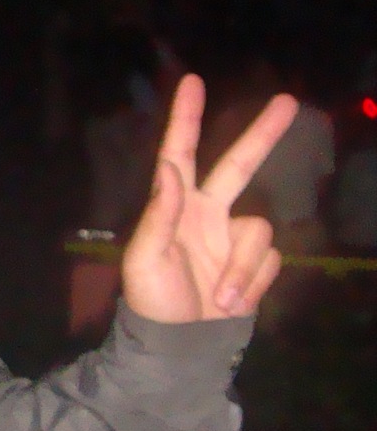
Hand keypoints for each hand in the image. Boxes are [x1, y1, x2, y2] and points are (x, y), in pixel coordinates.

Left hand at [122, 73, 298, 322]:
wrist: (181, 347)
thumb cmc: (153, 302)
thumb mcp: (144, 261)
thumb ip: (159, 215)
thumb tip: (171, 168)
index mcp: (174, 208)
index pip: (178, 154)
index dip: (185, 119)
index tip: (192, 82)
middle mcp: (206, 214)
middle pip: (238, 165)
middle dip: (262, 135)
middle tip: (286, 101)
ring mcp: (231, 239)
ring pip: (259, 230)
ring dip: (242, 269)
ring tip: (220, 299)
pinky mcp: (253, 264)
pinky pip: (268, 258)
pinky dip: (252, 283)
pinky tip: (232, 303)